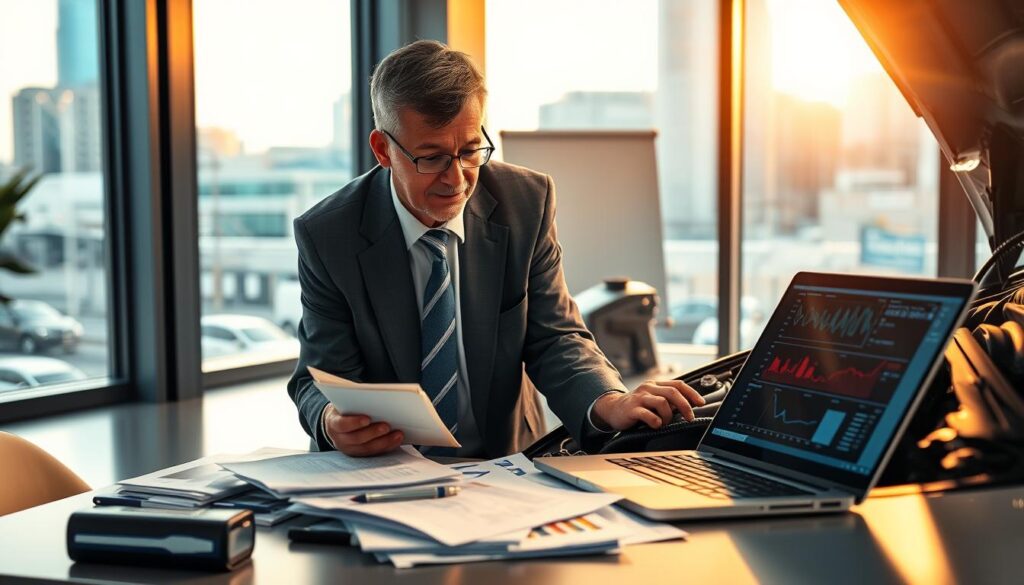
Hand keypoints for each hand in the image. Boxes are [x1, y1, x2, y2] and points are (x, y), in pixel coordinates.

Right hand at [323, 405, 403, 455]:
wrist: (336, 421)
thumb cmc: (344, 408)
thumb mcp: (343, 402)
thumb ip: (352, 400)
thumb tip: (374, 395)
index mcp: (333, 423)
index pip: (341, 425)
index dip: (354, 422)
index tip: (367, 418)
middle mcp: (339, 438)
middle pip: (356, 438)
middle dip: (373, 433)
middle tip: (387, 426)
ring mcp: (349, 448)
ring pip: (367, 448)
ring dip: (384, 442)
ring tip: (398, 434)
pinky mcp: (360, 454)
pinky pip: (374, 453)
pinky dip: (387, 446)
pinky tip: (397, 439)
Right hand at [591, 380, 705, 430]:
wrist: (612, 409)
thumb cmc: (637, 407)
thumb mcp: (653, 400)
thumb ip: (668, 401)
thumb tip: (688, 406)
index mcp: (656, 385)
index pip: (678, 384)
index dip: (691, 393)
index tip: (701, 403)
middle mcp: (648, 388)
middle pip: (672, 392)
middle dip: (685, 406)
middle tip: (690, 417)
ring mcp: (639, 397)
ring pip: (662, 402)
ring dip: (668, 416)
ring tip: (664, 423)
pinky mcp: (632, 408)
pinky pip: (648, 414)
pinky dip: (655, 421)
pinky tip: (655, 425)